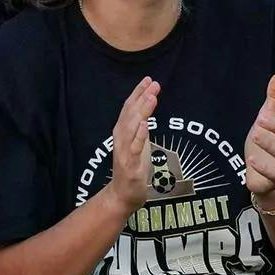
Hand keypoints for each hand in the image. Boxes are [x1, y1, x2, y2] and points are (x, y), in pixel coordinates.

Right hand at [106, 77, 159, 212]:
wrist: (122, 194)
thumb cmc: (132, 166)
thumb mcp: (139, 141)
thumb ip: (141, 124)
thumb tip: (148, 104)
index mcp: (123, 131)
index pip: (129, 108)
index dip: (138, 93)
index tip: (149, 79)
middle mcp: (121, 138)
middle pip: (130, 114)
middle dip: (142, 98)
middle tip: (154, 84)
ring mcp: (124, 151)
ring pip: (131, 127)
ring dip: (141, 111)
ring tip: (151, 97)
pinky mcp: (129, 165)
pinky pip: (134, 148)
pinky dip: (139, 135)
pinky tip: (145, 124)